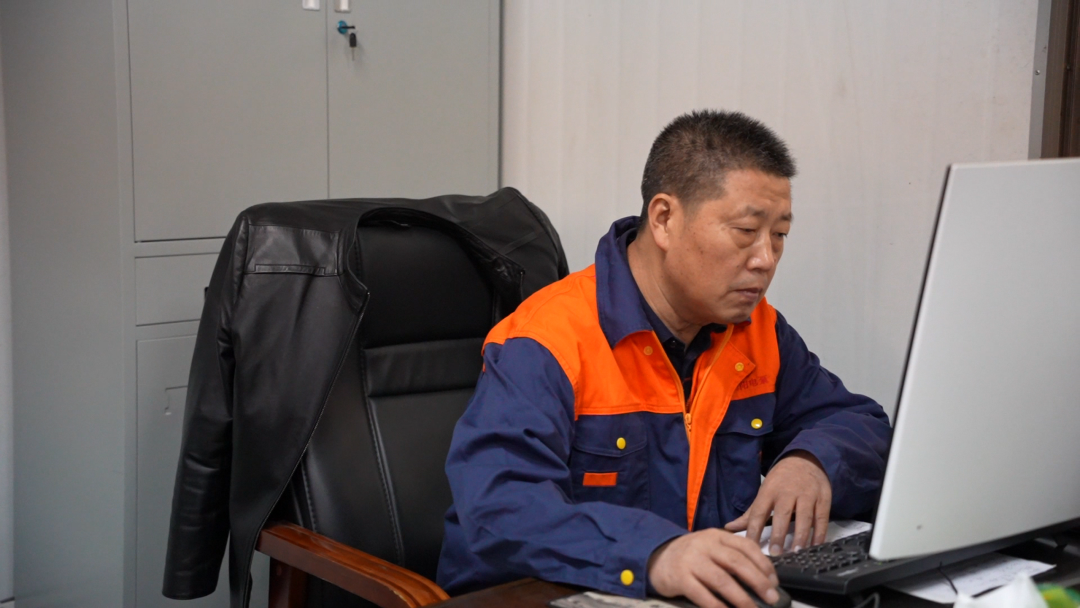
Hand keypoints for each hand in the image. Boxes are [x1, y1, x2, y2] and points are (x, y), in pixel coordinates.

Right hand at [647, 528, 779, 607]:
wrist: (656, 557)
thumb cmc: (691, 556)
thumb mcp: (711, 547)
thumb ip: (731, 556)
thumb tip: (763, 579)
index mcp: (717, 536)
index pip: (746, 546)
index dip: (763, 564)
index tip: (774, 581)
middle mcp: (704, 545)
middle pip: (737, 562)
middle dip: (758, 581)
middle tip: (772, 597)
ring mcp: (691, 561)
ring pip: (722, 580)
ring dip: (741, 598)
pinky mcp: (680, 578)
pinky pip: (702, 595)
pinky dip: (717, 606)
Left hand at [724, 450, 831, 554]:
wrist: (806, 459)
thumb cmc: (781, 480)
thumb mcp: (764, 492)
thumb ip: (749, 514)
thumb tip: (728, 528)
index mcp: (769, 491)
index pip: (759, 512)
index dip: (754, 530)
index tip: (751, 547)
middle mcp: (788, 492)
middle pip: (783, 514)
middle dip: (779, 534)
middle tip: (776, 553)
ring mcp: (807, 495)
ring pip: (805, 517)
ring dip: (801, 535)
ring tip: (796, 552)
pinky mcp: (823, 498)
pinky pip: (822, 517)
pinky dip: (819, 533)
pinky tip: (815, 546)